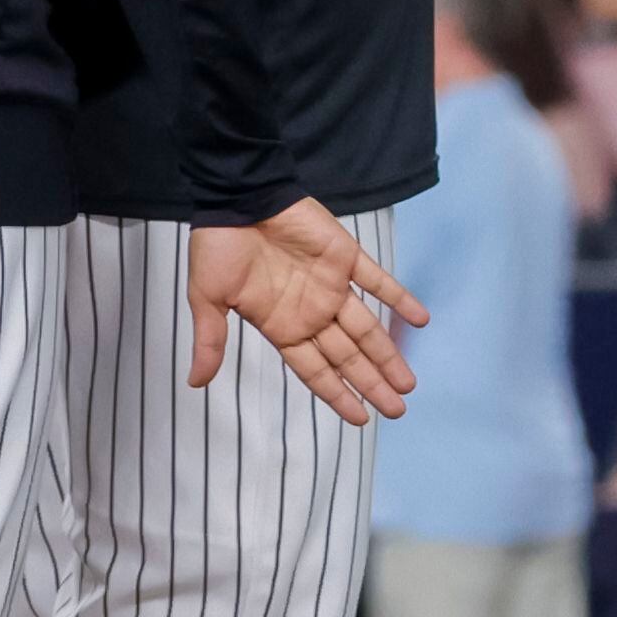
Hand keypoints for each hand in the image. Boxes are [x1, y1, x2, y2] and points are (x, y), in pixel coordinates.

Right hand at [185, 199, 428, 426]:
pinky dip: (401, 299)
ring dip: (389, 354)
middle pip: (348, 357)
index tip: (360, 418)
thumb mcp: (208, 300)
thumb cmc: (219, 248)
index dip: (337, 395)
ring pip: (368, 328)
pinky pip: (380, 281)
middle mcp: (312, 312)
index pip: (316, 371)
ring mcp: (332, 286)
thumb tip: (195, 383)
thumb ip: (211, 341)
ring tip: (409, 383)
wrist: (238, 197)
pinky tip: (421, 321)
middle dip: (372, 384)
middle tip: (398, 411)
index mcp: (281, 327)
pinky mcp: (346, 257)